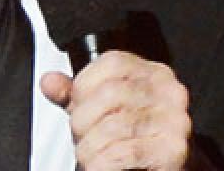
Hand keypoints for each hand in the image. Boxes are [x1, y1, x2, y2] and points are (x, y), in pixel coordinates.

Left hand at [41, 50, 190, 170]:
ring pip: (112, 127)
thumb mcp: (104, 111)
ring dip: (89, 148)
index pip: (112, 63)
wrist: (174, 170)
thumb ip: (77, 96)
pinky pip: (124, 153)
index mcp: (153, 73)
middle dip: (83, 122)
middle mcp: (169, 91)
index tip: (78, 107)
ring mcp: (175, 120)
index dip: (84, 86)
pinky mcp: (174, 150)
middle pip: (109, 95)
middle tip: (81, 139)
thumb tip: (49, 82)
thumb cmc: (137, 139)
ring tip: (89, 157)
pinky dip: (101, 164)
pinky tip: (98, 167)